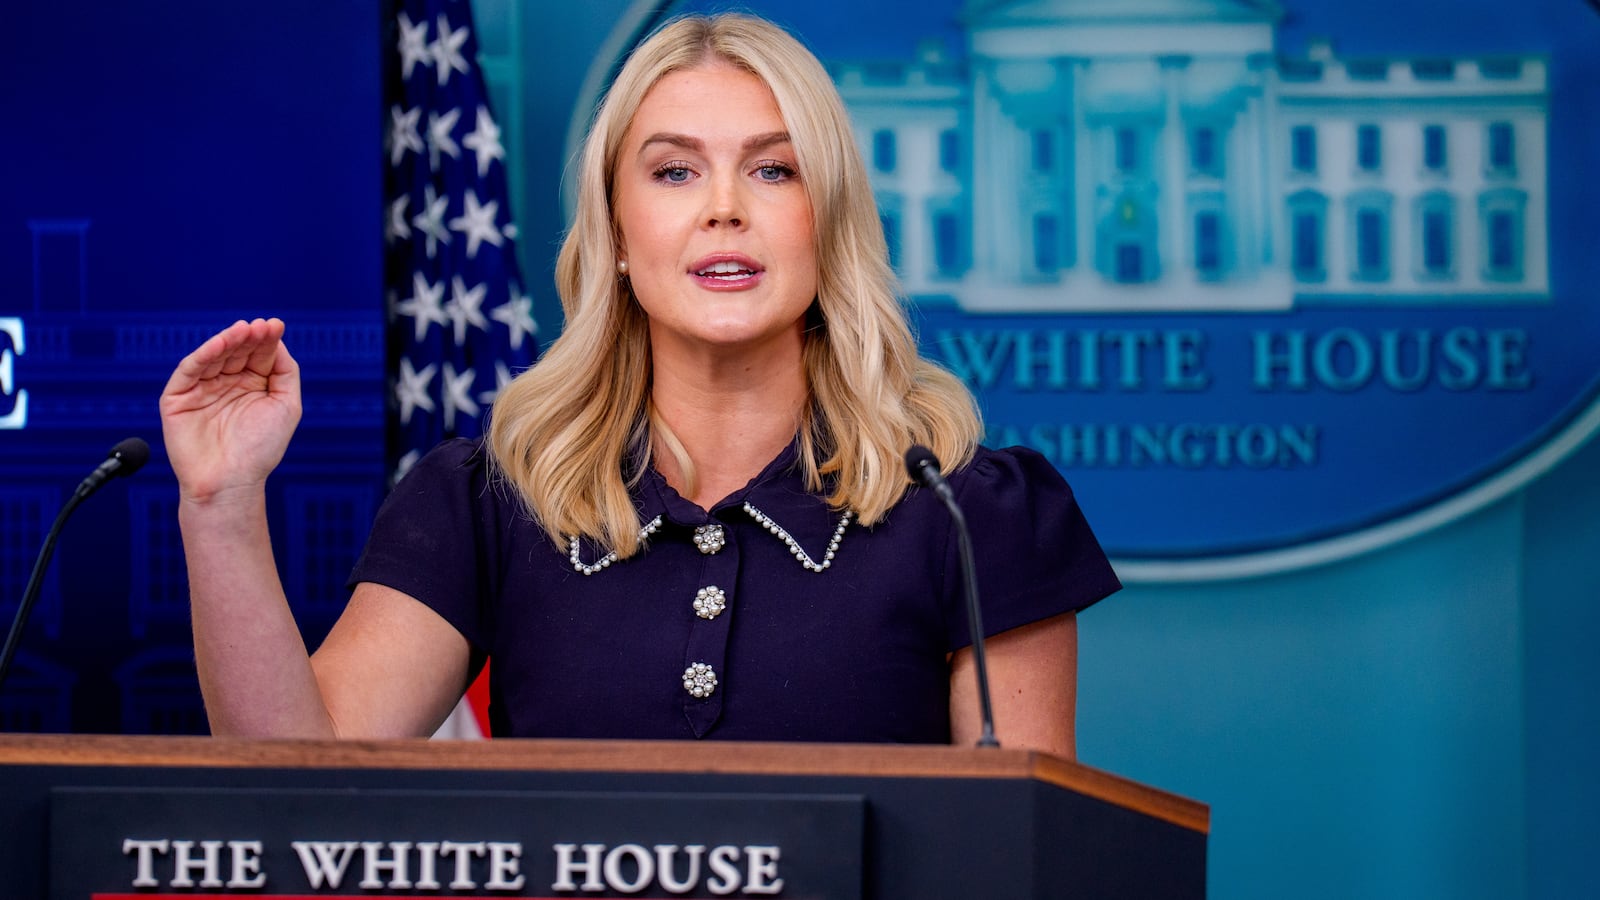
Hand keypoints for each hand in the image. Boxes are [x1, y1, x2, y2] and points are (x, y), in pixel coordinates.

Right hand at [160, 318, 301, 501]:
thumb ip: (285, 372)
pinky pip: (190, 370)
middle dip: (249, 337)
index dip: (266, 339)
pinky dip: (203, 355)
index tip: (275, 325)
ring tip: (244, 330)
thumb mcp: (287, 406)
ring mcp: (202, 389)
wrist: (231, 483)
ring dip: (228, 341)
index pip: (259, 354)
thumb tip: (276, 340)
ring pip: (214, 356)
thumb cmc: (261, 449)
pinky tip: (219, 344)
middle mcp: (227, 383)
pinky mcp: (178, 397)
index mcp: (252, 384)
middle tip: (260, 326)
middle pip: (237, 351)